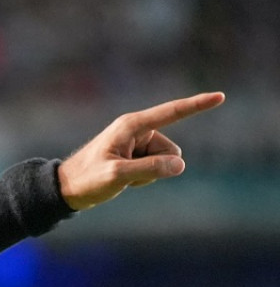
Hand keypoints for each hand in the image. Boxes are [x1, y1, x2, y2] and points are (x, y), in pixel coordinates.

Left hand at [58, 91, 224, 210]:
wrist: (65, 190)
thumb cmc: (86, 180)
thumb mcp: (117, 175)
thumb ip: (149, 169)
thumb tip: (180, 165)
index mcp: (131, 126)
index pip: (171, 113)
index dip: (197, 105)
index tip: (220, 96)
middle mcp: (136, 130)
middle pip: (171, 150)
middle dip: (157, 167)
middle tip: (124, 174)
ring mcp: (136, 143)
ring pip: (165, 161)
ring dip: (148, 174)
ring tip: (120, 176)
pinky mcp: (135, 155)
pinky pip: (155, 168)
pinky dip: (142, 178)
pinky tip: (121, 179)